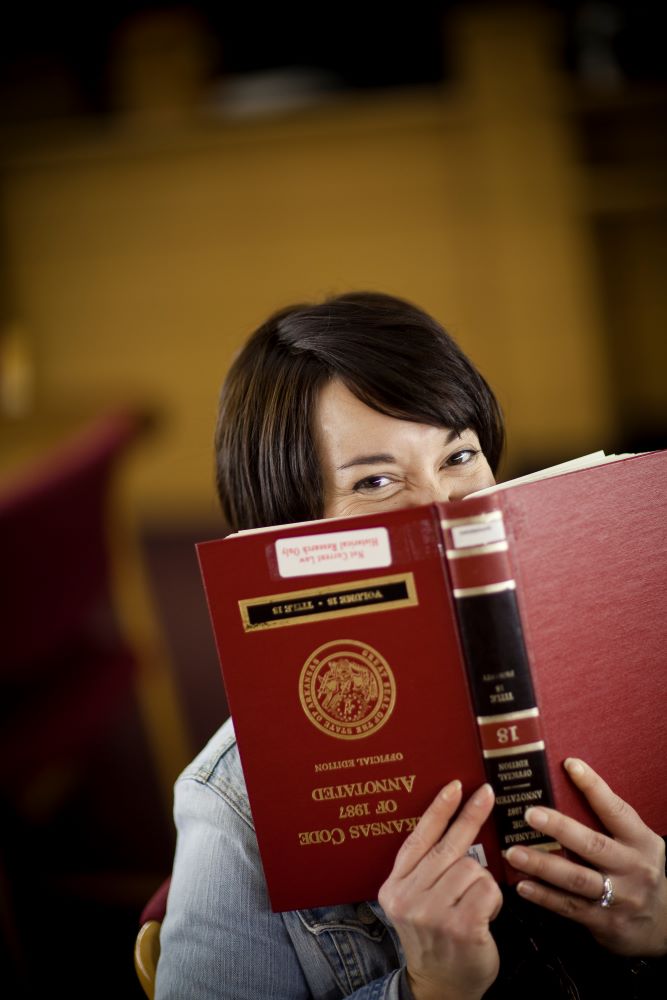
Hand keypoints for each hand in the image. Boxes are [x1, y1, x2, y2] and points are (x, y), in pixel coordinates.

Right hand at [378, 780, 502, 999]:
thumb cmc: (435, 939)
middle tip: (486, 794)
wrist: (439, 988)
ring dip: (482, 884)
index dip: (438, 810)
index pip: (417, 839)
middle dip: (470, 816)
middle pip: (448, 846)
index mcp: (394, 886)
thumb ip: (425, 870)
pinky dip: (494, 900)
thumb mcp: (416, 902)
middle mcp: (409, 897)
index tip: (454, 786)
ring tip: (473, 906)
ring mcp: (433, 912)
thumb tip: (452, 824)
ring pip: (473, 868)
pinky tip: (484, 917)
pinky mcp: (460, 925)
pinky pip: (488, 889)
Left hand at [505, 757, 666, 956]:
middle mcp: (633, 867)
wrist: (663, 924)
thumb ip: (608, 822)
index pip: (616, 810)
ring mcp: (620, 897)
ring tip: (514, 852)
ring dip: (542, 864)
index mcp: (641, 841)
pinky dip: (544, 896)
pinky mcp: (605, 921)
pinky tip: (522, 885)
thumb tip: (566, 787)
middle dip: (559, 828)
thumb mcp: (636, 843)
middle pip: (593, 845)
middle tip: (529, 814)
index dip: (594, 787)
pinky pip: (569, 907)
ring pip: (577, 878)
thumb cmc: (638, 870)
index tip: (570, 765)